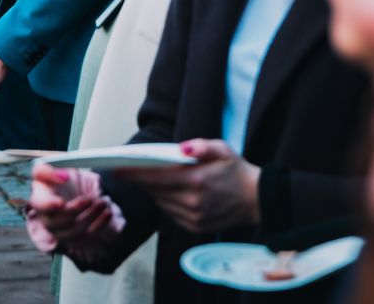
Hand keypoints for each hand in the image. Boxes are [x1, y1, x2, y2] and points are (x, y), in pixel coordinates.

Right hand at [28, 164, 117, 244]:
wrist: (75, 192)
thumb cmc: (63, 179)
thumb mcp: (56, 168)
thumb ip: (51, 171)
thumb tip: (63, 177)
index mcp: (39, 198)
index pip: (39, 204)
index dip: (48, 205)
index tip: (61, 202)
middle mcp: (46, 218)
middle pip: (57, 222)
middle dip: (76, 211)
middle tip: (91, 199)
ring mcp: (59, 232)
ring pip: (73, 232)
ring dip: (90, 217)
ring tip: (103, 203)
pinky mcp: (72, 239)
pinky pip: (84, 238)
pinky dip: (98, 226)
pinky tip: (107, 214)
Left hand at [117, 139, 260, 233]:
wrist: (256, 200)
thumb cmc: (236, 170)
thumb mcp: (222, 149)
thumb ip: (201, 145)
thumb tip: (182, 148)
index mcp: (196, 181)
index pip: (156, 178)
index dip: (134, 174)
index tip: (117, 168)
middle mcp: (192, 202)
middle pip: (155, 191)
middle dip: (139, 180)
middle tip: (125, 169)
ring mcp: (193, 217)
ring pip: (161, 202)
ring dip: (152, 191)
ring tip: (144, 178)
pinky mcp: (194, 227)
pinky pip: (170, 213)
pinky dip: (164, 201)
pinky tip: (164, 191)